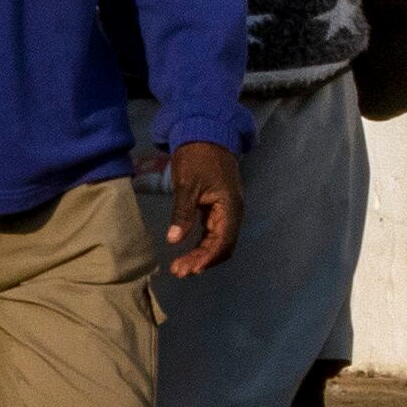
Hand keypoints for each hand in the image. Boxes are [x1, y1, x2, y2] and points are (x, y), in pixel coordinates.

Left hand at [164, 142, 242, 276]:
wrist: (206, 135)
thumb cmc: (197, 158)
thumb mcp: (187, 185)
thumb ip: (182, 213)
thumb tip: (174, 240)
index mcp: (230, 207)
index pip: (223, 241)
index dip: (208, 258)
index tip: (190, 269)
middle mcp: (232, 212)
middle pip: (222, 245)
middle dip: (202, 261)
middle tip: (178, 271)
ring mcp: (225, 211)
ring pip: (217, 241)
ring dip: (200, 255)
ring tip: (180, 267)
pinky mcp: (216, 209)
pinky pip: (212, 233)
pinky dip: (200, 244)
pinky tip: (186, 251)